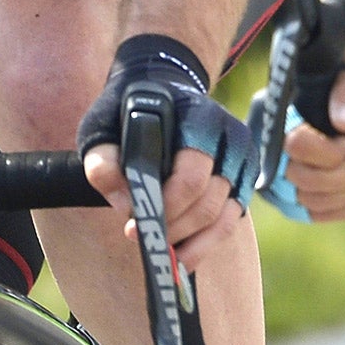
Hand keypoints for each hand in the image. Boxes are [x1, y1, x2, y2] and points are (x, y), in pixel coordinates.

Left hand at [78, 35, 251, 271]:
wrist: (164, 87)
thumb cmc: (130, 110)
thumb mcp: (103, 124)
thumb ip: (102, 160)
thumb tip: (121, 201)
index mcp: (200, 118)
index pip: (191, 176)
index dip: (164, 206)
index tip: (132, 224)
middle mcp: (229, 137)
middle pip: (208, 202)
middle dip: (173, 227)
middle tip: (140, 237)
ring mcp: (241, 158)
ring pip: (223, 216)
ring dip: (190, 241)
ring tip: (162, 253)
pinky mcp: (242, 177)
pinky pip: (230, 220)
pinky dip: (207, 243)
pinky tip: (183, 257)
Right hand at [274, 65, 344, 221]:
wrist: (330, 106)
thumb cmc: (337, 90)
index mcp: (274, 121)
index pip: (296, 146)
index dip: (330, 151)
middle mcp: (266, 158)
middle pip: (306, 185)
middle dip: (344, 171)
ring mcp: (277, 185)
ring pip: (315, 205)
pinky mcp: (292, 204)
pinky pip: (322, 216)